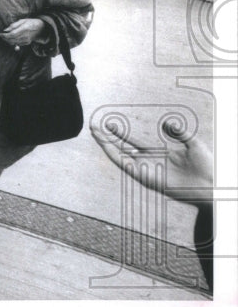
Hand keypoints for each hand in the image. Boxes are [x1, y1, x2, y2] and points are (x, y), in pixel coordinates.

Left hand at [0, 18, 45, 49]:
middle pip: (12, 39)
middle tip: (1, 35)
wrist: (41, 28)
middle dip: (5, 38)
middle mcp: (26, 35)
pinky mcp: (27, 43)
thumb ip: (14, 25)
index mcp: (25, 28)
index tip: (0, 33)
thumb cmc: (31, 22)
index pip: (12, 34)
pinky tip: (10, 39)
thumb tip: (5, 29)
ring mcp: (27, 40)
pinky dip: (12, 42)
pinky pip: (17, 44)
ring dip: (7, 41)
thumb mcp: (23, 20)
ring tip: (4, 37)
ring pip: (14, 43)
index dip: (5, 35)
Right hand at [90, 118, 212, 204]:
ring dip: (106, 144)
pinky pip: (126, 166)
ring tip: (95, 133)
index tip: (109, 124)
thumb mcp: (193, 143)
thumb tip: (166, 123)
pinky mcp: (145, 176)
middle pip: (122, 147)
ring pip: (120, 155)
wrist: (211, 183)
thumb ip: (179, 133)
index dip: (121, 133)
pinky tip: (106, 146)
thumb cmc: (206, 165)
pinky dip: (114, 155)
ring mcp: (146, 168)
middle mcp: (149, 161)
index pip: (134, 141)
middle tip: (94, 127)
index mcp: (158, 152)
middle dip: (108, 138)